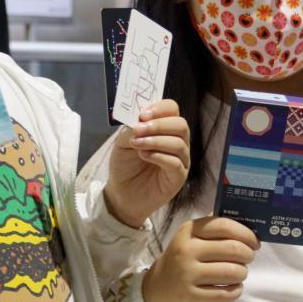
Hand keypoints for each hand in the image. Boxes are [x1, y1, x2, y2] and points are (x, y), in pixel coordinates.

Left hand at [103, 100, 189, 228]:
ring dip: (156, 140)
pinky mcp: (178, 177)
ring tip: (137, 145)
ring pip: (179, 143)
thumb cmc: (125, 165)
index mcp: (164, 128)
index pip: (172, 109)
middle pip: (181, 124)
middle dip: (159, 124)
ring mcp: (180, 160)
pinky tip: (144, 156)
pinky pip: (176, 163)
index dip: (160, 108)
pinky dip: (159, 156)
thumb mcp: (122, 143)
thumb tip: (140, 120)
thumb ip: (132, 129)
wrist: (121, 193)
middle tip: (139, 129)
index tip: (143, 114)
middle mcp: (176, 141)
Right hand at [142, 216, 259, 301]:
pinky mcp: (193, 296)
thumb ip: (214, 229)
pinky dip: (236, 290)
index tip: (254, 242)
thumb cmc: (181, 260)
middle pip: (233, 249)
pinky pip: (227, 293)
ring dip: (242, 273)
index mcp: (188, 231)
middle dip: (248, 254)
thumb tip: (246, 223)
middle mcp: (186, 250)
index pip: (224, 225)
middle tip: (248, 258)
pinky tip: (232, 287)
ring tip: (238, 273)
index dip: (245, 233)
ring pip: (233, 272)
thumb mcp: (190, 239)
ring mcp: (188, 274)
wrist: (157, 290)